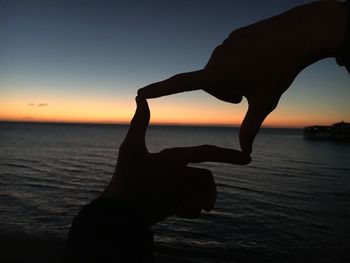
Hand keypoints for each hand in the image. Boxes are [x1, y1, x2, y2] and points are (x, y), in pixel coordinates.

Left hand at [102, 97, 250, 225]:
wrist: (121, 211)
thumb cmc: (125, 178)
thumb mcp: (132, 149)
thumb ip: (139, 123)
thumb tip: (140, 95)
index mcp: (174, 158)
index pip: (204, 152)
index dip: (225, 154)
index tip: (246, 158)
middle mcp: (180, 173)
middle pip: (207, 178)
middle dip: (208, 191)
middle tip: (208, 205)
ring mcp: (180, 190)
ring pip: (203, 194)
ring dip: (198, 203)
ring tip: (183, 210)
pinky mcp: (178, 206)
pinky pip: (195, 208)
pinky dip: (191, 211)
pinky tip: (178, 213)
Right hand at [138, 1, 347, 152]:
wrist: (298, 34)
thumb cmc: (280, 71)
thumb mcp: (264, 102)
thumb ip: (250, 127)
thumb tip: (246, 152)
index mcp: (217, 75)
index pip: (180, 84)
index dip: (159, 89)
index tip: (141, 91)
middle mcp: (215, 59)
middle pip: (210, 84)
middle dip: (224, 93)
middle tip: (243, 96)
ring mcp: (224, 46)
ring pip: (220, 70)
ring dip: (232, 79)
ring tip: (253, 77)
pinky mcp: (233, 37)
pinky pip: (229, 56)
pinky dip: (239, 64)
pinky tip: (257, 61)